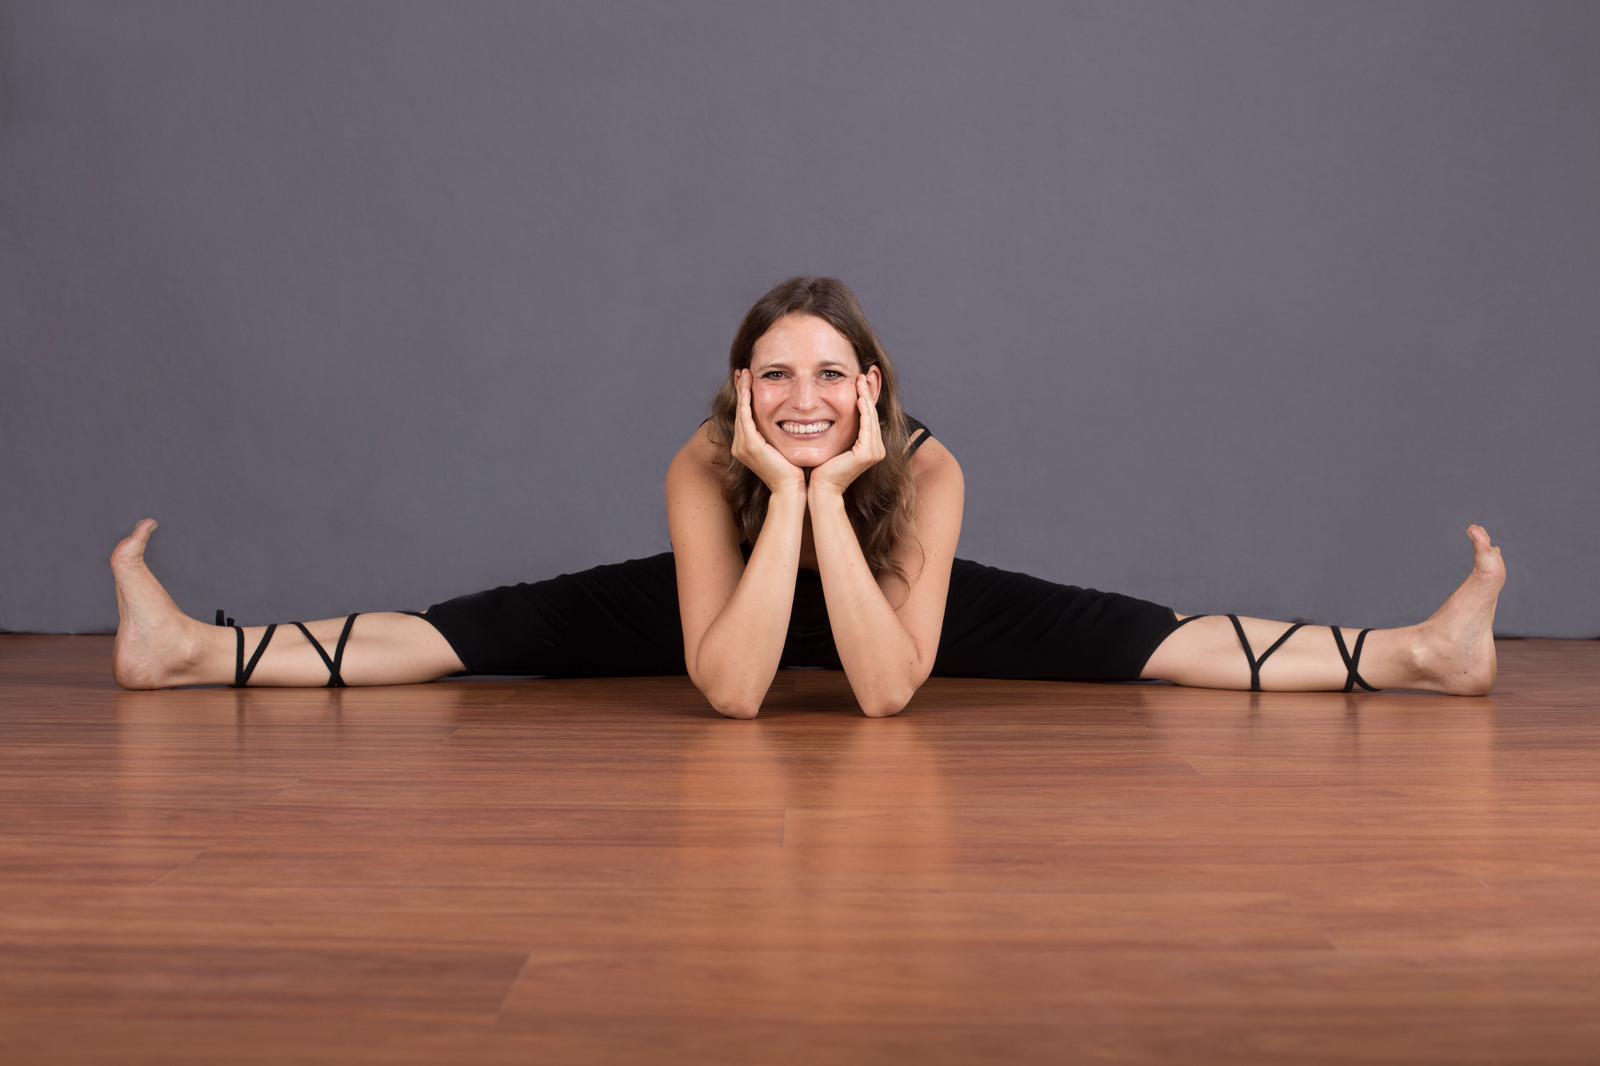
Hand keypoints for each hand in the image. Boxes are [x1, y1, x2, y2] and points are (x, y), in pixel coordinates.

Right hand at [731, 368, 807, 496]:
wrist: (791, 490)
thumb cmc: (792, 473)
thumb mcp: (783, 449)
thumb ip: (779, 437)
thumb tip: (790, 424)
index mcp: (746, 447)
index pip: (744, 417)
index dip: (745, 398)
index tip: (748, 382)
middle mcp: (740, 446)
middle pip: (740, 411)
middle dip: (742, 390)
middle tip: (743, 372)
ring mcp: (743, 446)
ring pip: (741, 411)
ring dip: (743, 391)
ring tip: (745, 374)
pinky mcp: (750, 445)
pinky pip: (746, 416)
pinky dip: (746, 400)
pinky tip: (749, 387)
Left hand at [809, 374, 884, 497]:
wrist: (821, 488)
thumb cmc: (822, 468)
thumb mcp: (834, 444)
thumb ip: (840, 431)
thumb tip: (831, 414)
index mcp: (870, 448)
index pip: (869, 418)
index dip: (865, 398)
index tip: (858, 381)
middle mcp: (877, 450)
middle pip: (872, 415)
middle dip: (867, 393)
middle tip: (862, 375)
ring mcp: (874, 452)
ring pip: (871, 418)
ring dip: (866, 397)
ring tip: (860, 381)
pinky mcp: (867, 453)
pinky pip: (866, 426)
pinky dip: (863, 411)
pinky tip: (859, 398)